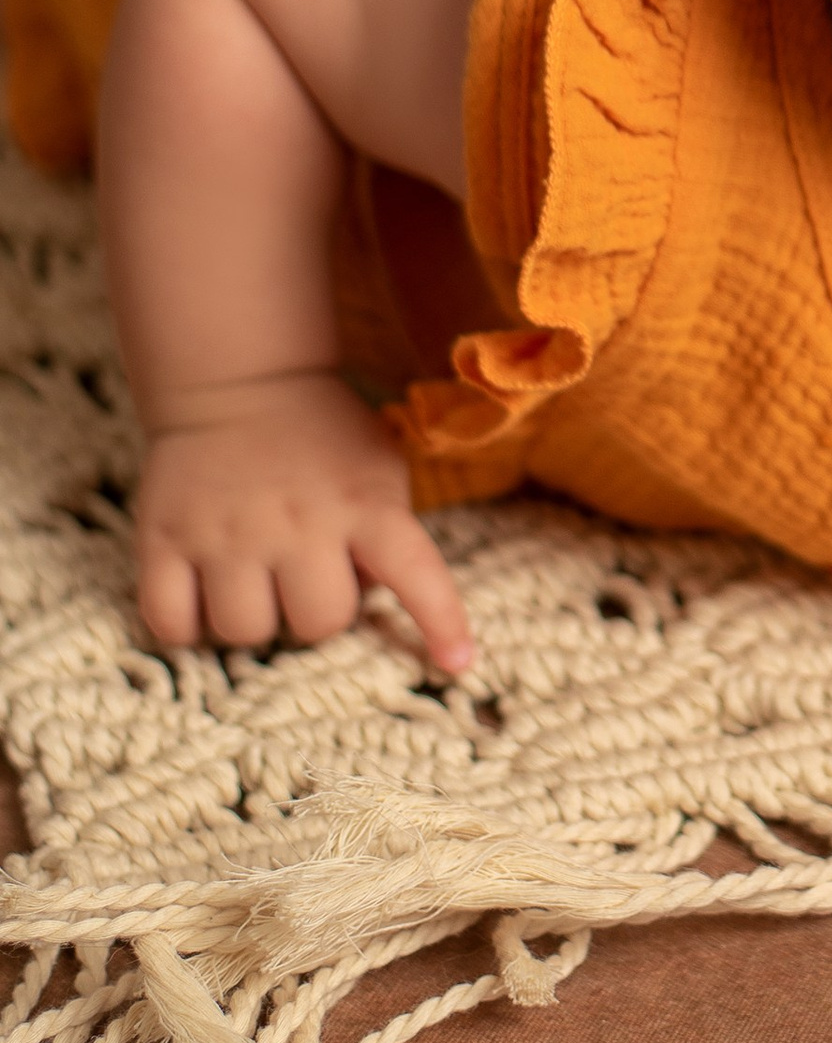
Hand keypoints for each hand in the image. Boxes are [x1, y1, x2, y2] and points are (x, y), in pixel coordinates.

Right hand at [135, 371, 476, 674]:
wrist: (239, 381)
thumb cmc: (322, 440)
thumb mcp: (377, 470)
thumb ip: (387, 534)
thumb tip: (377, 604)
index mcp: (364, 504)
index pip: (415, 570)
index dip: (440, 620)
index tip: (457, 661)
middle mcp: (298, 522)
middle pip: (319, 625)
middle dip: (317, 615)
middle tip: (305, 580)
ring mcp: (226, 531)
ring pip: (244, 632)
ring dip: (253, 622)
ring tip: (253, 584)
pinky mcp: (164, 539)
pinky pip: (170, 624)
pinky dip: (185, 627)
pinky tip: (201, 598)